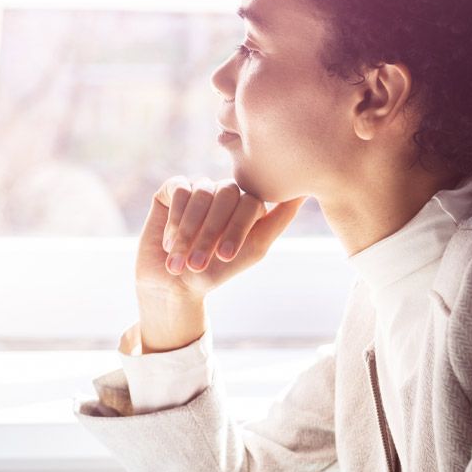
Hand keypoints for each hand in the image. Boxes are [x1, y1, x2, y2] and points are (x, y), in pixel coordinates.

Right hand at [134, 178, 303, 301]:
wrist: (174, 284)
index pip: (250, 201)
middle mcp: (223, 191)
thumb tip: (303, 192)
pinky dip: (175, 218)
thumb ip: (278, 220)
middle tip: (199, 263)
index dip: (237, 228)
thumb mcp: (254, 248)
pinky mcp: (173, 188)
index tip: (226, 257)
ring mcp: (199, 187)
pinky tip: (168, 241)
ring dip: (190, 231)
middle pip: (226, 194)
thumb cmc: (216, 270)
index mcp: (246, 203)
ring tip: (180, 259)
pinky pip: (179, 190)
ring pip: (202, 193)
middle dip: (211, 232)